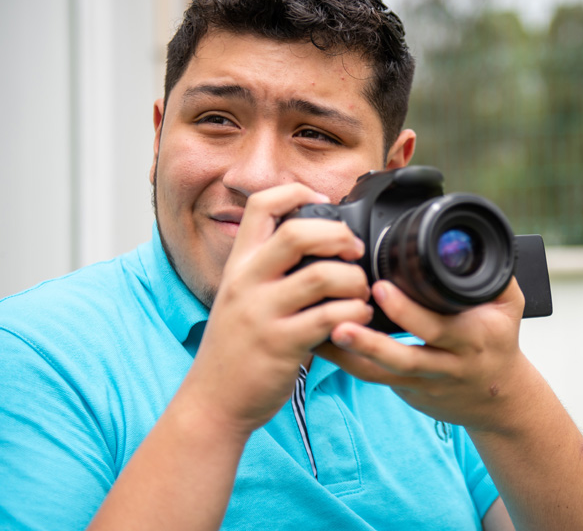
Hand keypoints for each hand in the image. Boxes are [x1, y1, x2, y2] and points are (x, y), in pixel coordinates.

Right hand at [184, 183, 373, 436]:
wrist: (212, 400)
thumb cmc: (235, 346)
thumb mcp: (239, 296)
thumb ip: (268, 270)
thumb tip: (315, 244)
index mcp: (239, 264)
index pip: (261, 205)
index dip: (296, 191)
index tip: (322, 200)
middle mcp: (247, 282)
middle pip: (298, 233)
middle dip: (338, 235)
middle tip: (355, 249)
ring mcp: (262, 313)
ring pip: (321, 276)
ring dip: (353, 280)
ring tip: (361, 291)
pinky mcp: (280, 344)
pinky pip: (329, 317)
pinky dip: (354, 313)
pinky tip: (358, 316)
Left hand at [316, 278, 528, 430]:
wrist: (499, 399)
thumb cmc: (498, 342)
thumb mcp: (509, 307)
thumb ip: (492, 274)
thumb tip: (469, 238)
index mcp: (470, 339)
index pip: (439, 327)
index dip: (409, 311)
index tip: (380, 288)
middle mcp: (445, 365)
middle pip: (406, 358)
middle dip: (372, 341)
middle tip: (340, 319)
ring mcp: (423, 382)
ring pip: (382, 373)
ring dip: (350, 354)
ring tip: (320, 335)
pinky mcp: (406, 391)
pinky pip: (374, 378)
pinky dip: (347, 362)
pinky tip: (320, 344)